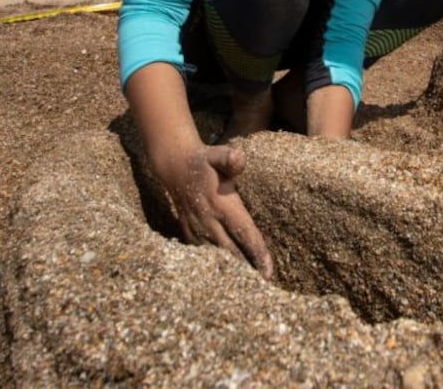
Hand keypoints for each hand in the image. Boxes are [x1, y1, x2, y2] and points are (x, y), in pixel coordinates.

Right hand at [153, 141, 274, 278]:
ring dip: (231, 271)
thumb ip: (230, 158)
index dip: (257, 253)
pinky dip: (214, 265)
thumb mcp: (217, 155)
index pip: (244, 233)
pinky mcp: (189, 232)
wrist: (173, 166)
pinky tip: (225, 277)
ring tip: (249, 287)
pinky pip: (202, 254)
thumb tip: (239, 161)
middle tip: (264, 288)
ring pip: (216, 257)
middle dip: (247, 271)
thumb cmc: (203, 161)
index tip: (269, 272)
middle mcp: (208, 221)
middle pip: (231, 253)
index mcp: (222, 205)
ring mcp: (197, 228)